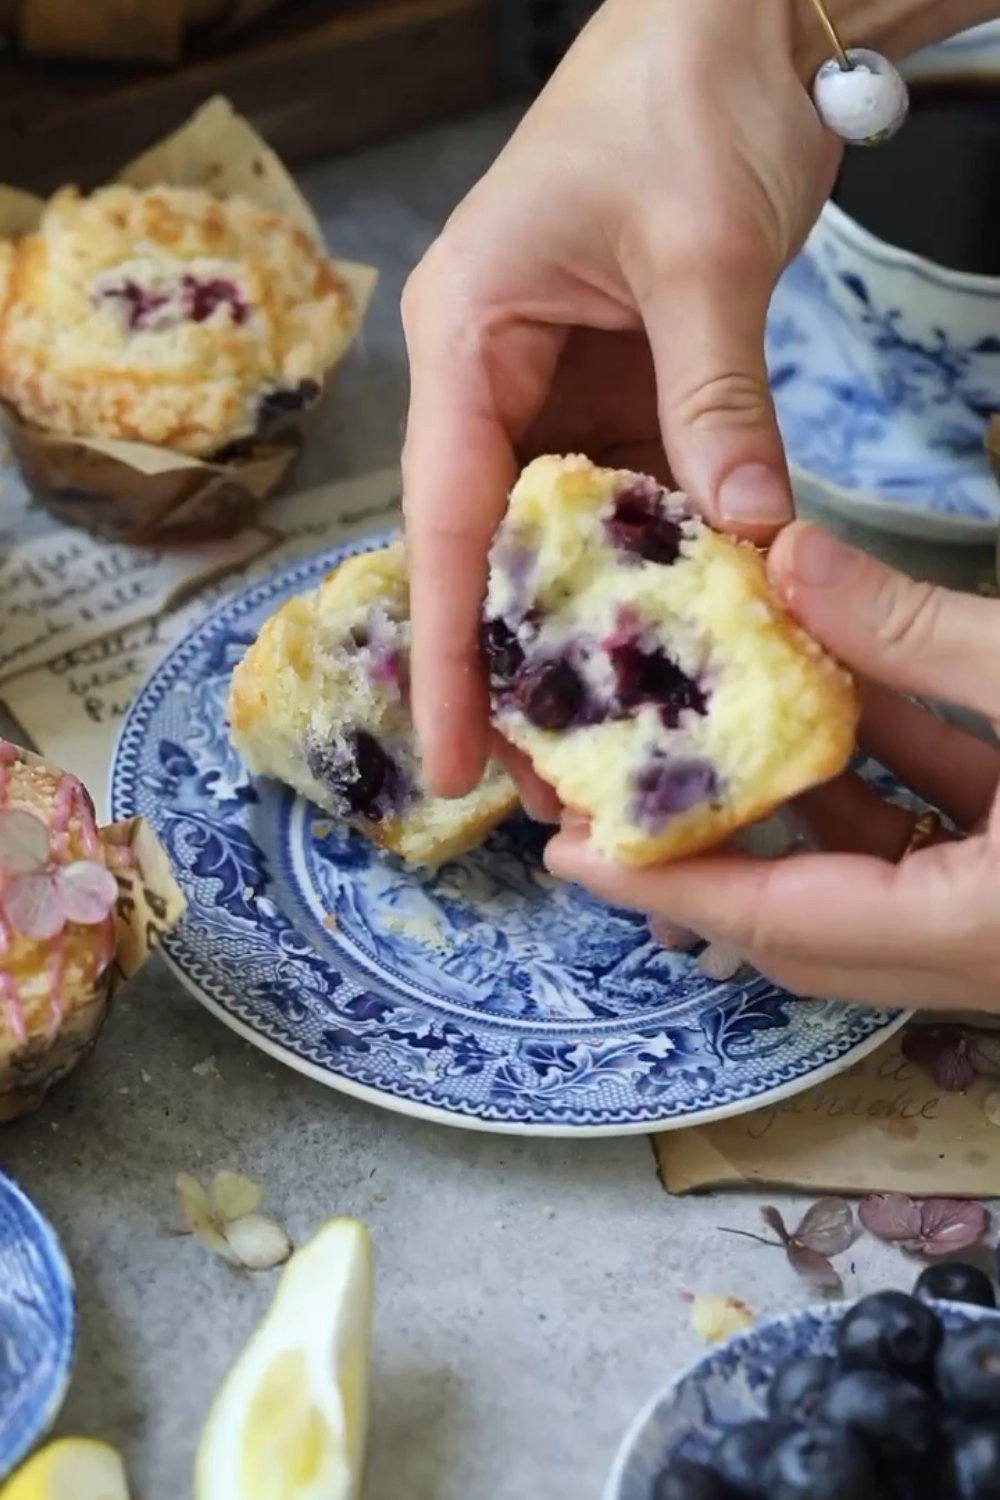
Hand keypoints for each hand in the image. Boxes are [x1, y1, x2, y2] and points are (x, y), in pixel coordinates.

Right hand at [401, 0, 840, 798]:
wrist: (740, 15)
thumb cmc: (685, 90)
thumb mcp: (703, 253)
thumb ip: (714, 399)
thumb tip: (747, 535)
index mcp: (466, 338)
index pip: (442, 518)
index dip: (448, 651)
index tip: (448, 760)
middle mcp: (493, 376)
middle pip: (491, 551)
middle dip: (519, 668)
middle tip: (553, 786)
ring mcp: (556, 388)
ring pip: (562, 539)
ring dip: (596, 632)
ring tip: (618, 742)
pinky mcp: (618, 390)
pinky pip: (631, 499)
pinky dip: (660, 566)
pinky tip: (686, 639)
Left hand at [546, 523, 999, 1012]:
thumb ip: (920, 630)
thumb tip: (787, 559)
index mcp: (972, 931)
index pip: (780, 921)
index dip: (668, 884)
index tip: (571, 849)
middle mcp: (977, 957)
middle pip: (802, 927)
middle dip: (707, 862)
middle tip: (613, 802)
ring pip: (865, 887)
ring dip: (799, 808)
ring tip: (707, 733)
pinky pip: (930, 853)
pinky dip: (886, 786)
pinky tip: (842, 705)